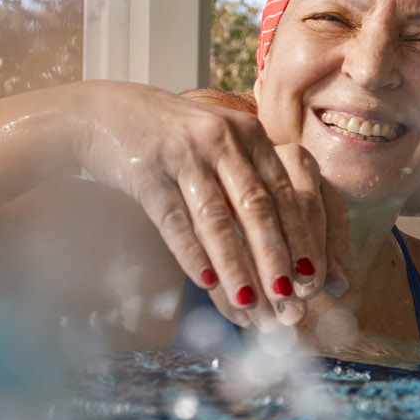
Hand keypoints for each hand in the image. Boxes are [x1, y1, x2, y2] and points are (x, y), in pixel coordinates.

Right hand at [64, 83, 349, 327]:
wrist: (106, 114)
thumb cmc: (176, 142)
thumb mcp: (223, 149)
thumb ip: (255, 185)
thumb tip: (289, 253)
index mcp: (251, 136)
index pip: (288, 193)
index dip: (304, 239)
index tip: (314, 281)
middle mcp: (223, 140)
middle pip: (259, 208)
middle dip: (276, 261)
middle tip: (289, 303)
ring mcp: (184, 154)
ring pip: (218, 220)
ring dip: (237, 267)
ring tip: (251, 305)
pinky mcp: (147, 171)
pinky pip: (174, 221)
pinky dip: (192, 254)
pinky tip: (206, 283)